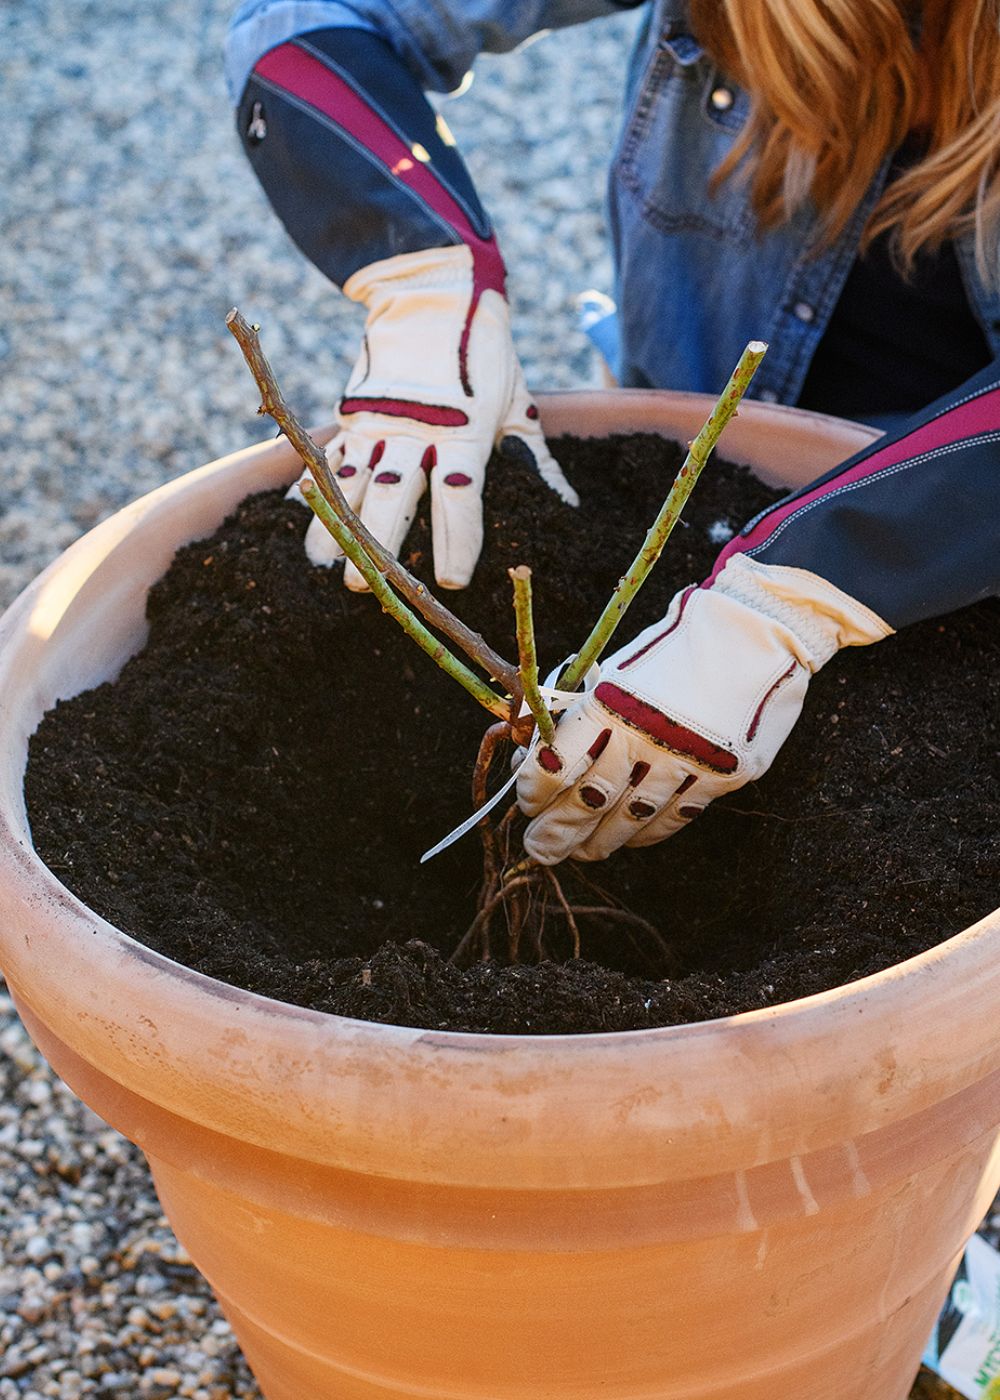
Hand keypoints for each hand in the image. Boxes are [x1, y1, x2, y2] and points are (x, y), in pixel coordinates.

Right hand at [292, 245, 576, 589]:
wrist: (434, 291)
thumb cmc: (485, 353)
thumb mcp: (518, 403)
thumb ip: (536, 459)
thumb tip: (565, 507)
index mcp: (464, 433)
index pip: (459, 496)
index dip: (456, 539)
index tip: (450, 579)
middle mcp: (416, 431)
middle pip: (395, 498)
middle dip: (380, 544)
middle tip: (366, 586)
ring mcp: (379, 421)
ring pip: (351, 481)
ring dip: (335, 523)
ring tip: (322, 563)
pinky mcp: (353, 410)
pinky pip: (331, 453)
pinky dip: (315, 482)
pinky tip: (301, 512)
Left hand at [516, 554, 890, 863]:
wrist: (756, 630)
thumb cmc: (675, 645)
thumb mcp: (618, 670)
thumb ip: (585, 716)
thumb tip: (544, 759)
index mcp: (610, 703)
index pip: (557, 764)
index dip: (535, 791)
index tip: (526, 803)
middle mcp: (646, 735)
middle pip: (589, 800)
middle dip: (557, 831)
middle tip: (538, 849)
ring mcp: (688, 759)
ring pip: (632, 817)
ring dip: (602, 840)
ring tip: (583, 851)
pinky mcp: (724, 774)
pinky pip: (677, 816)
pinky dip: (649, 832)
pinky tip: (631, 838)